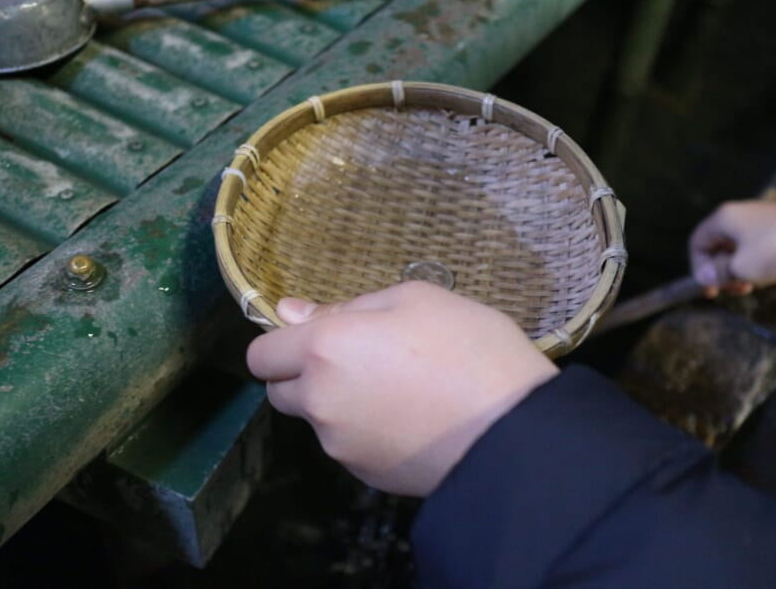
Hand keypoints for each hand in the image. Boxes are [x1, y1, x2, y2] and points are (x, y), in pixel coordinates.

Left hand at [246, 281, 557, 496]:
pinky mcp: (366, 476)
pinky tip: (413, 420)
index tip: (320, 336)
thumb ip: (346, 306)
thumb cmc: (468, 347)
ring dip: (340, 405)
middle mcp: (319, 401)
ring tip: (401, 391)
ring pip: (319, 421)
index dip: (283, 343)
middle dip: (305, 376)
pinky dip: (368, 433)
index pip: (261, 355)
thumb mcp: (417, 299)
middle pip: (281, 392)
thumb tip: (290, 313)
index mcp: (323, 349)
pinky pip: (351, 447)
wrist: (513, 433)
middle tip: (362, 360)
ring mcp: (340, 446)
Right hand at [689, 200, 775, 295]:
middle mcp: (738, 214)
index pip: (696, 243)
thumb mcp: (742, 267)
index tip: (711, 289)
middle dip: (718, 270)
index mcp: (723, 219)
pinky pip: (754, 246)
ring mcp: (759, 219)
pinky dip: (753, 262)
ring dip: (736, 269)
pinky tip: (766, 275)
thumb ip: (718, 273)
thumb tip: (703, 276)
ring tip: (749, 286)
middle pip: (715, 245)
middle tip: (731, 290)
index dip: (697, 268)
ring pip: (736, 247)